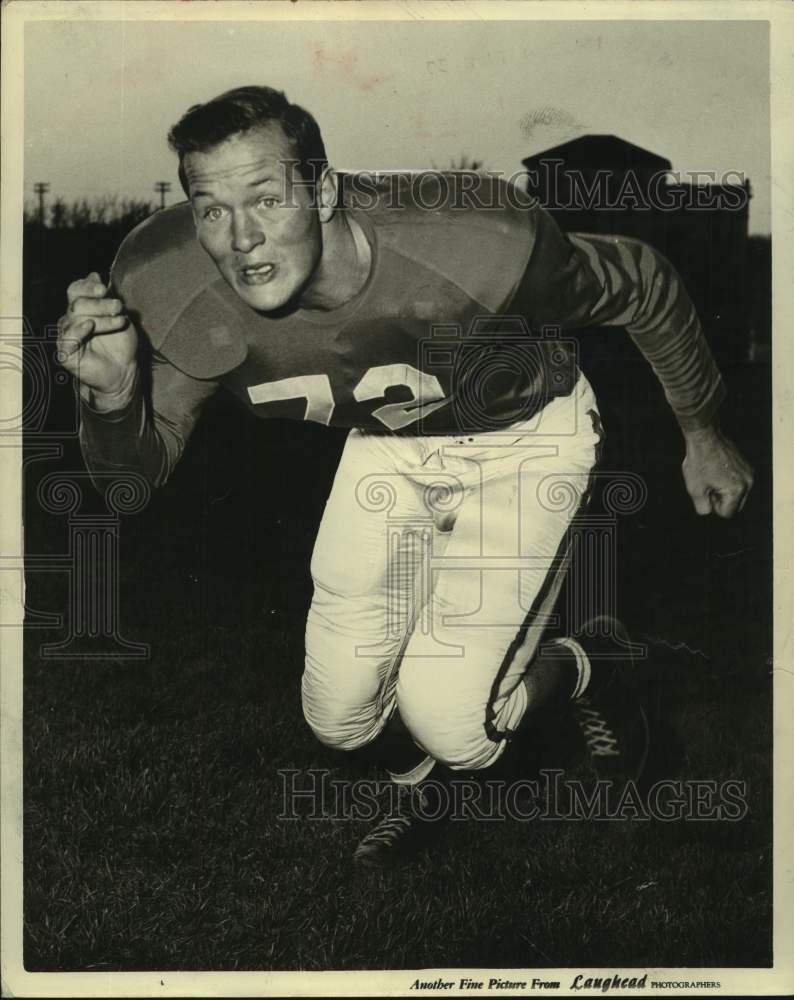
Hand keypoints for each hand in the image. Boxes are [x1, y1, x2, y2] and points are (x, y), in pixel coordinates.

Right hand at [56, 272, 137, 407]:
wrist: (125, 371)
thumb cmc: (121, 344)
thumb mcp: (118, 316)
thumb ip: (105, 297)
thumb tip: (93, 275)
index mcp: (81, 309)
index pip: (75, 290)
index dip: (87, 287)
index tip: (105, 289)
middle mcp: (71, 321)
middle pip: (77, 303)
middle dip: (100, 303)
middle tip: (119, 307)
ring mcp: (67, 337)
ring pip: (76, 319)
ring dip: (101, 318)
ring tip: (120, 321)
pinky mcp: (66, 354)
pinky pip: (67, 339)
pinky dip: (78, 331)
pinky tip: (90, 327)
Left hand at [682, 424, 753, 517]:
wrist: (705, 437)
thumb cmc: (699, 462)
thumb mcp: (694, 489)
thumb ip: (703, 507)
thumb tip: (709, 512)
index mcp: (737, 490)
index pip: (727, 513)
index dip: (713, 506)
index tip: (706, 491)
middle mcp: (748, 483)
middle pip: (735, 506)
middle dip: (721, 500)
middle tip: (708, 485)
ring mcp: (749, 473)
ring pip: (737, 494)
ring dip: (724, 491)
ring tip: (712, 477)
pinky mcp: (747, 466)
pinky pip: (739, 483)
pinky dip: (729, 481)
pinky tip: (717, 470)